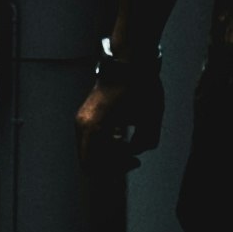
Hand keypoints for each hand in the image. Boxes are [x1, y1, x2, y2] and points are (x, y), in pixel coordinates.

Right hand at [77, 44, 162, 168]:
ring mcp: (82, 118)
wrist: (130, 61)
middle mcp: (82, 124)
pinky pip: (90, 139)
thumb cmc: (140, 87)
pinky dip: (104, 143)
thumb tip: (134, 151)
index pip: (93, 166)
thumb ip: (143, 144)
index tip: (134, 160)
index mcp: (94, 128)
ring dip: (108, 153)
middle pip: (89, 161)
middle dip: (112, 164)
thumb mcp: (151, 121)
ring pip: (89, 150)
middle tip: (133, 156)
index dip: (115, 170)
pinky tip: (120, 134)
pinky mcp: (86, 114)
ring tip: (128, 143)